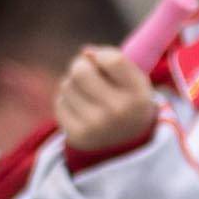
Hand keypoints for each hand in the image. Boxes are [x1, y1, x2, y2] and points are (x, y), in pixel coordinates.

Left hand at [55, 44, 159, 162]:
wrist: (127, 146)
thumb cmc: (127, 102)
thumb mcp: (133, 80)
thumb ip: (114, 60)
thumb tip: (85, 52)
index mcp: (138, 95)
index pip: (111, 59)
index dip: (102, 56)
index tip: (104, 63)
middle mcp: (119, 111)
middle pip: (80, 70)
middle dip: (81, 66)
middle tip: (88, 74)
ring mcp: (96, 125)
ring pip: (67, 85)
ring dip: (73, 85)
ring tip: (88, 97)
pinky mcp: (77, 135)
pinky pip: (60, 103)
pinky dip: (67, 102)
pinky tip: (81, 111)